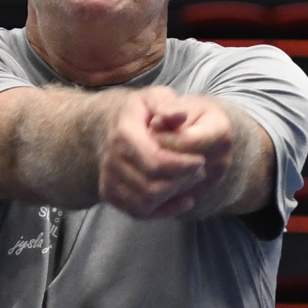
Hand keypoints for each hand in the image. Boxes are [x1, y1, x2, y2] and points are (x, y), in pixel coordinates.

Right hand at [98, 87, 235, 220]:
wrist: (106, 126)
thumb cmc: (139, 111)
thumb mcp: (153, 96)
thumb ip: (167, 104)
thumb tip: (180, 116)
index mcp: (123, 135)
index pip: (155, 162)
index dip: (181, 166)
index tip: (200, 161)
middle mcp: (112, 160)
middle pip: (151, 186)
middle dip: (181, 182)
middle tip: (200, 171)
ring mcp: (109, 179)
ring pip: (146, 202)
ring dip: (174, 195)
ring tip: (191, 180)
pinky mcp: (110, 194)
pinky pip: (138, 212)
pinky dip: (164, 211)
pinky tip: (184, 199)